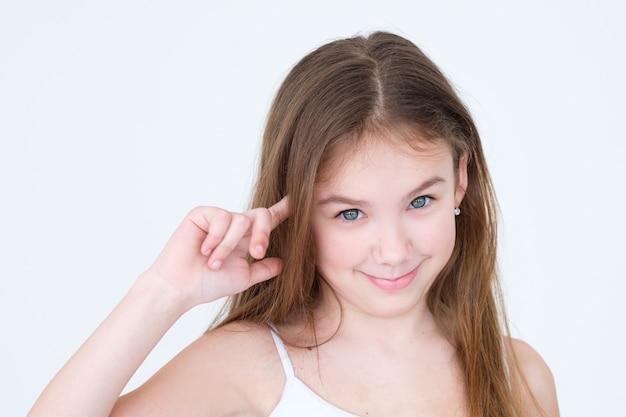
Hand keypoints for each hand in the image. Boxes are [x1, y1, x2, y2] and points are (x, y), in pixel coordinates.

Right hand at [144, 197, 289, 309]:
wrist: (181, 288)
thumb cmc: (208, 284)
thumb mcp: (244, 277)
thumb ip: (264, 269)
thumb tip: (285, 263)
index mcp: (246, 238)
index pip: (268, 220)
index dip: (284, 209)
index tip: (299, 199)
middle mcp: (234, 225)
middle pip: (261, 215)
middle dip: (263, 233)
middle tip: (256, 252)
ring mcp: (218, 218)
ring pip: (241, 220)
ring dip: (229, 246)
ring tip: (214, 263)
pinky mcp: (203, 214)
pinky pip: (221, 217)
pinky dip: (216, 238)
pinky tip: (204, 251)